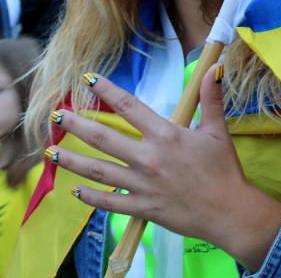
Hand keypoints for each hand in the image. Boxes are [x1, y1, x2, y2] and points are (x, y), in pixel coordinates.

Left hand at [47, 64, 280, 270]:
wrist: (229, 211)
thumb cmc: (223, 170)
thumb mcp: (217, 131)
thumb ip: (210, 99)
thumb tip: (213, 68)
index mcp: (166, 135)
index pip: (129, 106)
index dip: (107, 90)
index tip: (87, 79)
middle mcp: (148, 158)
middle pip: (104, 138)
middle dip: (77, 125)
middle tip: (55, 115)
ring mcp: (142, 185)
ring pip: (99, 171)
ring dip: (73, 160)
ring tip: (51, 152)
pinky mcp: (142, 208)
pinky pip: (110, 202)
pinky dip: (91, 197)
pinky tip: (75, 190)